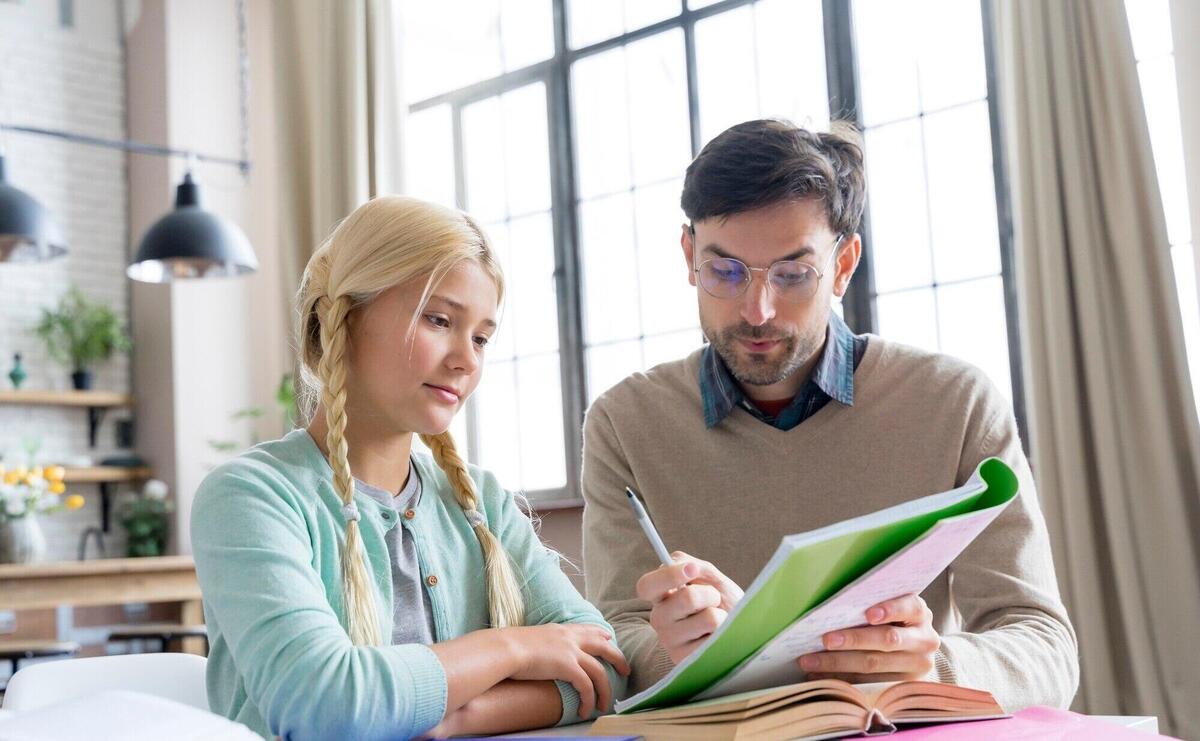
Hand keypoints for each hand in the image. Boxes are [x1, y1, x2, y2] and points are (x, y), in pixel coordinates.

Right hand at [503, 623, 630, 719]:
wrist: (506, 648)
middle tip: (626, 670)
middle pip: (604, 647)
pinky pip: (587, 686)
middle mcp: (571, 638)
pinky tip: (585, 709)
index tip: (609, 639)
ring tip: (604, 704)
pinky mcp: (568, 666)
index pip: (588, 629)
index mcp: (562, 629)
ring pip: (600, 671)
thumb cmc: (510, 646)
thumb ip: (543, 643)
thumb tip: (540, 652)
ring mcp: (571, 651)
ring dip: (604, 690)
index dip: (602, 635)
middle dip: (618, 658)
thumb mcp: (532, 637)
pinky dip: (589, 699)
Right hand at [636, 551, 743, 664]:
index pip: (646, 586)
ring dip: (721, 615)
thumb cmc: (721, 600)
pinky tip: (716, 638)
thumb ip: (692, 564)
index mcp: (660, 597)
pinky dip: (724, 634)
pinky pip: (715, 640)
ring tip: (717, 621)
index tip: (692, 569)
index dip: (668, 576)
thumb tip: (686, 566)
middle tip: (713, 599)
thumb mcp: (708, 576)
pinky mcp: (686, 660)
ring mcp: (671, 641)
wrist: (739, 627)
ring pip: (708, 618)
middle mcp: (659, 619)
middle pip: (687, 598)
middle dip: (710, 593)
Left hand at [798, 594, 940, 682]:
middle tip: (825, 640)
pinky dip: (841, 678)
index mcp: (920, 614)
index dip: (890, 609)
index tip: (868, 614)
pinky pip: (868, 683)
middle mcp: (924, 640)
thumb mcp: (894, 609)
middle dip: (854, 639)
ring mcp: (916, 665)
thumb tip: (830, 604)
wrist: (918, 652)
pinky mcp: (902, 685)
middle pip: (888, 640)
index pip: (910, 607)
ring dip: (838, 663)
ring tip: (810, 661)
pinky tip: (818, 675)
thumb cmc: (895, 621)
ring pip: (874, 664)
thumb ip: (873, 604)